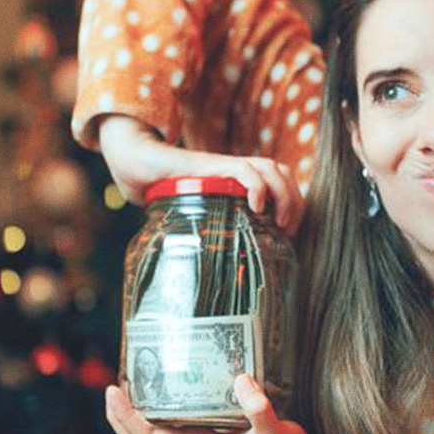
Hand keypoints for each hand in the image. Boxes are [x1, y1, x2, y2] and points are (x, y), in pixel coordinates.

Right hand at [97, 115, 302, 233]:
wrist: (139, 163)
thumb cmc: (164, 190)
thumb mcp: (194, 212)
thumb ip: (208, 227)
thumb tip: (213, 270)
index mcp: (237, 180)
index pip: (281, 180)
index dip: (293, 202)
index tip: (289, 233)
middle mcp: (236, 170)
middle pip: (282, 173)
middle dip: (294, 201)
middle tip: (287, 229)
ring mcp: (225, 166)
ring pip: (270, 168)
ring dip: (283, 194)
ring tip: (278, 221)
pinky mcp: (210, 166)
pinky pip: (244, 170)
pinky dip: (257, 186)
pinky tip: (255, 206)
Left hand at [104, 374, 313, 433]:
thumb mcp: (276, 432)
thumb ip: (260, 410)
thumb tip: (241, 380)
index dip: (126, 416)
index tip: (114, 389)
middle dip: (119, 417)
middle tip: (114, 385)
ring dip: (130, 417)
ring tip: (128, 386)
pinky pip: (164, 431)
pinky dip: (150, 415)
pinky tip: (158, 392)